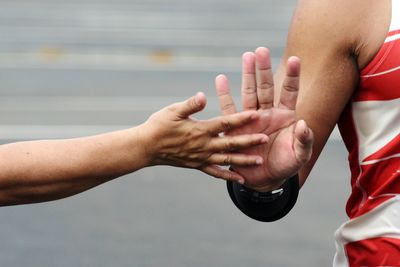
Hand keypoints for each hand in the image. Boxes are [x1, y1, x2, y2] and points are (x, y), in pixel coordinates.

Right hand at [142, 92, 270, 182]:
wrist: (146, 148)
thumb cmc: (158, 126)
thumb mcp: (172, 111)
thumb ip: (190, 105)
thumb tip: (203, 95)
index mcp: (200, 130)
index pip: (225, 123)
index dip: (241, 118)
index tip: (257, 114)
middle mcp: (204, 145)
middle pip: (230, 143)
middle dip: (249, 141)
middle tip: (265, 139)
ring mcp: (201, 157)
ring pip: (226, 160)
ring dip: (243, 160)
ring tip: (259, 161)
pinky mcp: (197, 165)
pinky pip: (215, 172)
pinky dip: (227, 176)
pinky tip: (240, 179)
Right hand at [215, 47, 313, 190]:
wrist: (264, 179)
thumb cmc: (285, 166)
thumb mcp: (299, 156)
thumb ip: (304, 141)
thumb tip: (303, 124)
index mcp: (285, 118)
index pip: (290, 92)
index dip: (292, 76)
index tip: (295, 59)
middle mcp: (268, 114)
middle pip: (266, 87)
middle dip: (263, 69)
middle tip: (260, 50)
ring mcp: (251, 120)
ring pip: (248, 94)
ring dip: (247, 76)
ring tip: (246, 56)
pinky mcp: (236, 128)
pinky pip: (228, 110)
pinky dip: (224, 95)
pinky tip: (221, 79)